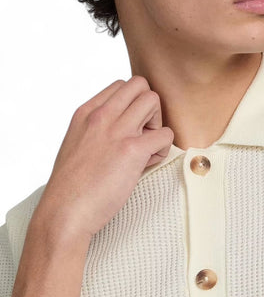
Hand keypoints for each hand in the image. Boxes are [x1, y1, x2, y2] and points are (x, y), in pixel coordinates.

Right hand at [35, 75, 174, 239]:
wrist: (65, 210)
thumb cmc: (72, 188)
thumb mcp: (77, 146)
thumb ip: (97, 133)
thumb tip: (121, 137)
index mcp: (86, 112)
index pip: (120, 87)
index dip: (132, 108)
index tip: (128, 133)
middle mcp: (101, 115)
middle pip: (140, 85)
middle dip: (149, 110)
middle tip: (143, 137)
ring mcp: (116, 130)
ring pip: (153, 100)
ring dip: (157, 125)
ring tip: (146, 151)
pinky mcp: (132, 150)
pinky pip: (165, 134)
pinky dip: (163, 149)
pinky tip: (148, 164)